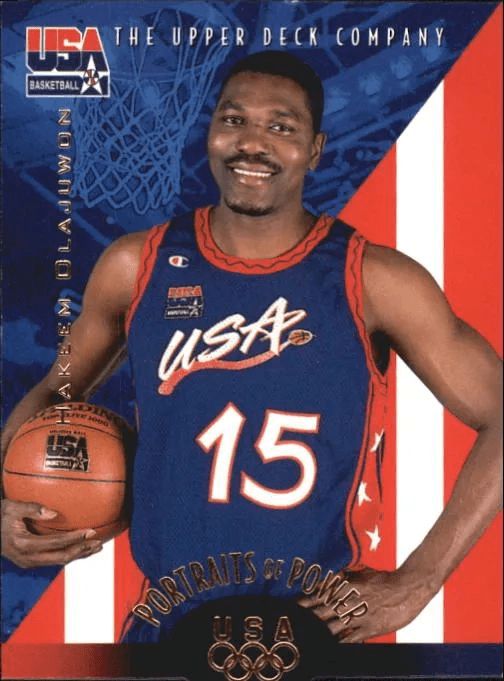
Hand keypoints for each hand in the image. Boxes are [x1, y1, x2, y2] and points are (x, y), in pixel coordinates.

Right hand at [1, 499, 102, 567]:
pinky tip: (81, 548)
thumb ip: (32, 508)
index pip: (55, 543)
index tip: (90, 531)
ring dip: (78, 555)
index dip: (74, 538)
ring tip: (96, 547)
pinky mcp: (31, 562)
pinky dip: (70, 554)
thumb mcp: (11, 508)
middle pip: (60, 557)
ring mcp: (29, 562)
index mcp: (23, 544)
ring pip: (58, 562)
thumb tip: (54, 513)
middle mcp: (27, 557)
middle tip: (98, 542)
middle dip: (81, 550)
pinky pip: (54, 560)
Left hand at [298, 566, 436, 641]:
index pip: (322, 594)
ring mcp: (360, 616)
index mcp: (348, 585)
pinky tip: (330, 647)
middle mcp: (351, 600)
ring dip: (320, 631)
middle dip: (309, 617)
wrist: (408, 587)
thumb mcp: (362, 571)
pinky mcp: (370, 628)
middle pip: (324, 610)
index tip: (295, 605)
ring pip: (334, 626)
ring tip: (308, 636)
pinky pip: (352, 638)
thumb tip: (331, 577)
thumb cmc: (385, 579)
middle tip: (295, 622)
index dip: (307, 600)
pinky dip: (341, 642)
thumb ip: (346, 575)